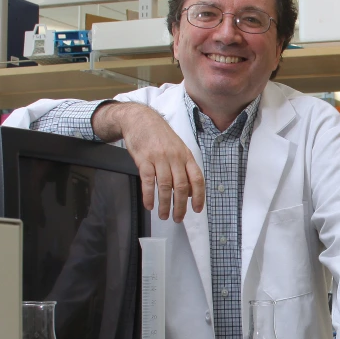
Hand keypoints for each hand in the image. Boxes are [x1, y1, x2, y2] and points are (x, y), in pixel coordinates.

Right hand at [93, 102, 204, 221]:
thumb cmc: (160, 136)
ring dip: (165, 204)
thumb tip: (191, 191)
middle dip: (181, 206)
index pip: (197, 179)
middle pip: (181, 186)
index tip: (197, 209)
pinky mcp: (144, 159)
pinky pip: (148, 181)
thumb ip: (185, 168)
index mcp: (186, 156)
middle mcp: (175, 157)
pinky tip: (149, 205)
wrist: (140, 120)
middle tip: (178, 218)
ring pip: (165, 186)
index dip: (199, 196)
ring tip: (164, 215)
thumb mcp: (178, 149)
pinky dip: (149, 196)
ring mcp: (159, 158)